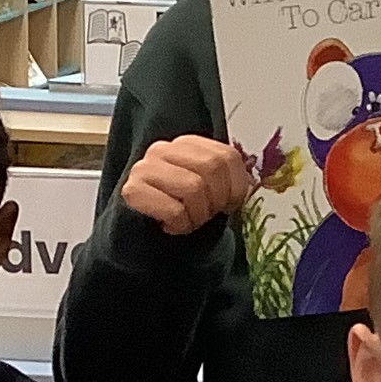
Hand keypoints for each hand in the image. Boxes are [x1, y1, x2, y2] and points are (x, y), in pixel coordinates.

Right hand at [119, 135, 252, 235]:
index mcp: (187, 145)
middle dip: (216, 201)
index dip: (236, 187)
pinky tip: (170, 226)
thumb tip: (248, 185)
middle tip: (205, 216)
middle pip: (211, 168)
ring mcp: (145, 168)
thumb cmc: (178, 212)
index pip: (227, 156)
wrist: (139, 236)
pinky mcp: (132, 190)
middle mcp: (164, 150)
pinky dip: (180, 225)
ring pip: (193, 188)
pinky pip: (174, 209)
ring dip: (197, 215)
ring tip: (187, 221)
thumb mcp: (207, 192)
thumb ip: (224, 179)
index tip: (228, 206)